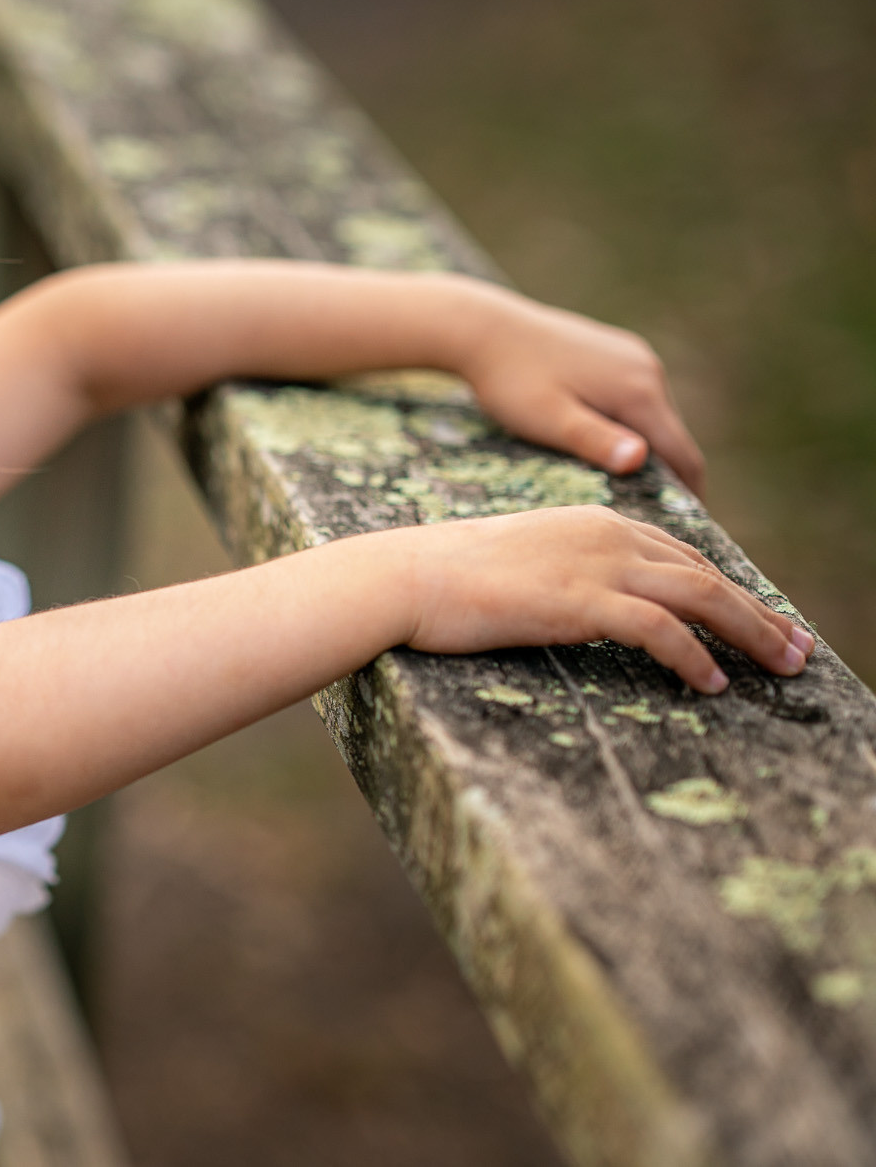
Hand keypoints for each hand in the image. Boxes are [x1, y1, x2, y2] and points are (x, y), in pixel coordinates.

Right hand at [400, 506, 810, 692]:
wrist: (407, 574)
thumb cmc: (449, 576)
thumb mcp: (523, 562)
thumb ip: (567, 572)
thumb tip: (584, 604)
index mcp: (596, 521)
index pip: (680, 555)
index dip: (727, 588)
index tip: (758, 619)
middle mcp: (608, 534)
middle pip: (705, 573)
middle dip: (758, 612)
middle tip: (797, 649)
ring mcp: (597, 565)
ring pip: (701, 595)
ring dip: (751, 632)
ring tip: (782, 667)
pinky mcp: (581, 601)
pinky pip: (660, 630)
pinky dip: (694, 657)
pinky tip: (711, 683)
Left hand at [455, 287, 706, 494]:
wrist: (484, 328)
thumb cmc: (511, 380)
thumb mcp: (549, 419)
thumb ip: (594, 440)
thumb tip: (640, 459)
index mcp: (638, 390)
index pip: (683, 455)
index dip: (688, 496)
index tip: (682, 530)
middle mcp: (646, 368)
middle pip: (672, 436)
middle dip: (668, 475)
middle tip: (652, 516)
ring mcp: (633, 356)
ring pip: (653, 416)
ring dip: (647, 448)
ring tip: (629, 486)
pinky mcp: (616, 350)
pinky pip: (635, 396)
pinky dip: (630, 423)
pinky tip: (606, 443)